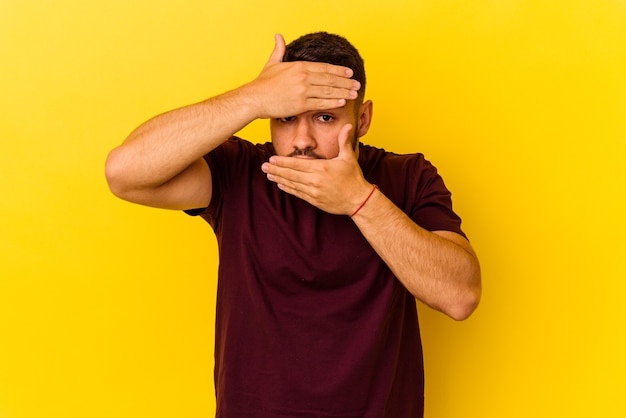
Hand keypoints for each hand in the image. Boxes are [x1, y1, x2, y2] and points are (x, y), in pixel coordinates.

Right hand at [246, 34, 360, 119]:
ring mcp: (303, 91)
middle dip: (345, 82)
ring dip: (343, 92)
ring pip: (328, 91)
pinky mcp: (301, 104)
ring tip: (354, 94)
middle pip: (329, 79)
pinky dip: (333, 102)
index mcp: (299, 66)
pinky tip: (342, 102)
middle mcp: (303, 77)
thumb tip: (278, 35)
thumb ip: (278, 50)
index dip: (338, 71)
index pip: (324, 68)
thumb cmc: (262, 83)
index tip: (349, 73)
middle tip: (357, 84)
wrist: (254, 98)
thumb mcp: (272, 63)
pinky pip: (321, 103)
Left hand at [261, 124, 371, 214]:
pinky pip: (298, 193)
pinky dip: (288, 189)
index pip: (296, 164)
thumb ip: (344, 141)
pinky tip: (280, 185)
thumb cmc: (353, 178)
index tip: (271, 158)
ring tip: (268, 174)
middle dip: (276, 169)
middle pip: (290, 174)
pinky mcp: (314, 200)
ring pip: (292, 184)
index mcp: (321, 168)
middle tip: (263, 166)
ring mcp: (313, 191)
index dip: (282, 161)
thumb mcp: (348, 157)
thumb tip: (348, 125)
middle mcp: (315, 180)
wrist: (358, 200)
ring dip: (278, 179)